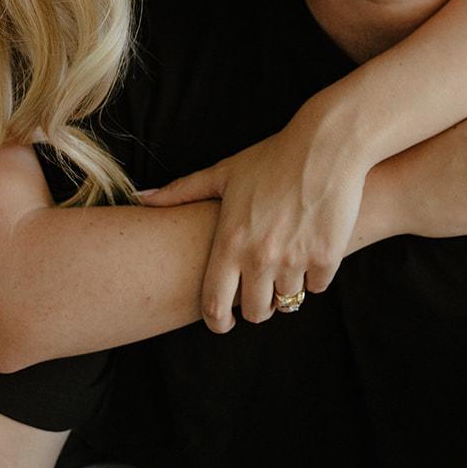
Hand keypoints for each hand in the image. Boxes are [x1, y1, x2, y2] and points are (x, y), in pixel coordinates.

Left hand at [136, 108, 370, 333]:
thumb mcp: (224, 173)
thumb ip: (180, 192)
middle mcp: (260, 257)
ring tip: (286, 263)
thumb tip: (140, 197)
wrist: (326, 145)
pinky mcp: (326, 257)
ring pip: (288, 301)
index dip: (216, 321)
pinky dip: (315, 274)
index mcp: (230, 242)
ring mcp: (294, 260)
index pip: (214, 306)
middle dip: (257, 307)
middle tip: (259, 291)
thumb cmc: (272, 157)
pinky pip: (318, 285)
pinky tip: (311, 249)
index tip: (222, 323)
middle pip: (256, 313)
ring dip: (286, 287)